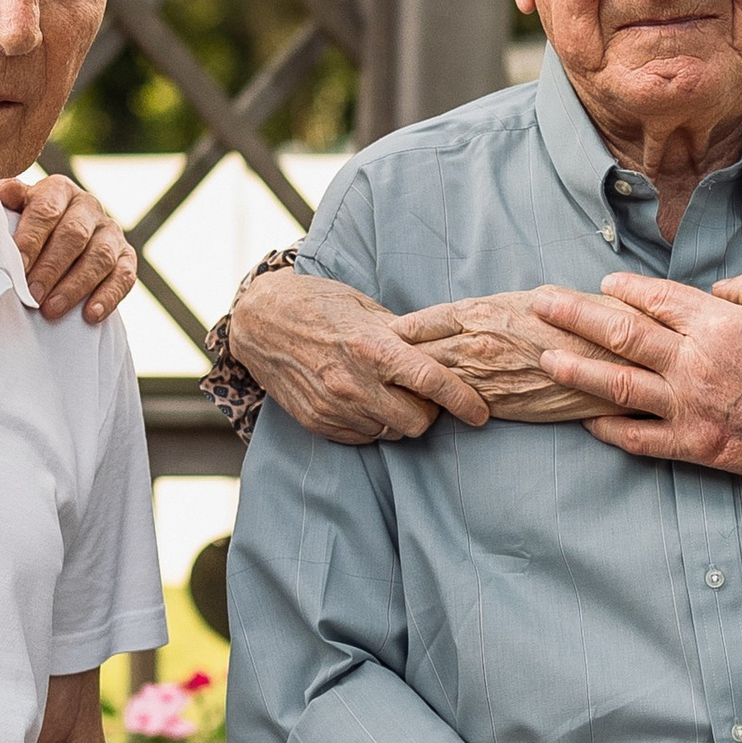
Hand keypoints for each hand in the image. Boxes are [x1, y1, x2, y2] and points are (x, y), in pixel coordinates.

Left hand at [1, 173, 136, 323]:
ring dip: (75, 286)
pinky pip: (124, 276)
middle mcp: (87, 205)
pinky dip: (109, 296)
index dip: (32, 238)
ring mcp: (110, 231)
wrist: (53, 243)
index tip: (18, 265)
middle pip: (73, 234)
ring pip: (99, 256)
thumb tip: (1, 193)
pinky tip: (91, 314)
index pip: (46, 210)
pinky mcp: (126, 256)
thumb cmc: (25, 230)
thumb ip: (4, 202)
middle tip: (32, 295)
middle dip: (51, 267)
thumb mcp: (10, 212)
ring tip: (52, 310)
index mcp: (58, 190)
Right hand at [227, 269, 489, 443]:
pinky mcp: (318, 423)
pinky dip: (372, 424)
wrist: (261, 322)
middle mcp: (352, 383)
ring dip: (397, 417)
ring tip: (385, 390)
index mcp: (371, 348)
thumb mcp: (366, 309)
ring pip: (391, 432)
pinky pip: (364, 437)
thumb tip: (445, 354)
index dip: (463, 401)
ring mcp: (333, 407)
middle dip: (428, 411)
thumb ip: (404, 337)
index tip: (480, 413)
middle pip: (417, 422)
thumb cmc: (319, 305)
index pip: (431, 383)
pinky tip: (362, 399)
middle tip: (421, 393)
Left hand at [399, 293, 593, 424]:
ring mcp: (483, 378)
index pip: (418, 324)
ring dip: (409, 387)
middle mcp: (474, 344)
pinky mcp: (497, 406)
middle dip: (392, 363)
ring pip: (428, 384)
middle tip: (372, 368)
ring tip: (390, 390)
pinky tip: (427, 407)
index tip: (383, 340)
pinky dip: (437, 406)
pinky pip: (454, 407)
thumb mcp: (528, 300)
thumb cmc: (576, 322)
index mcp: (480, 311)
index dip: (398, 334)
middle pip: (412, 355)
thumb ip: (492, 311)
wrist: (612, 357)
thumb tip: (470, 318)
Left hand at [528, 269, 741, 486]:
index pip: (656, 299)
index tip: (603, 285)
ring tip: (545, 359)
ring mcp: (688, 407)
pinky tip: (587, 421)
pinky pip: (640, 439)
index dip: (625, 290)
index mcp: (717, 325)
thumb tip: (720, 288)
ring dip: (577, 371)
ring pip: (617, 385)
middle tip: (541, 304)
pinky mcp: (693, 446)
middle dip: (576, 316)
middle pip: (621, 334)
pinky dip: (610, 430)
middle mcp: (693, 363)